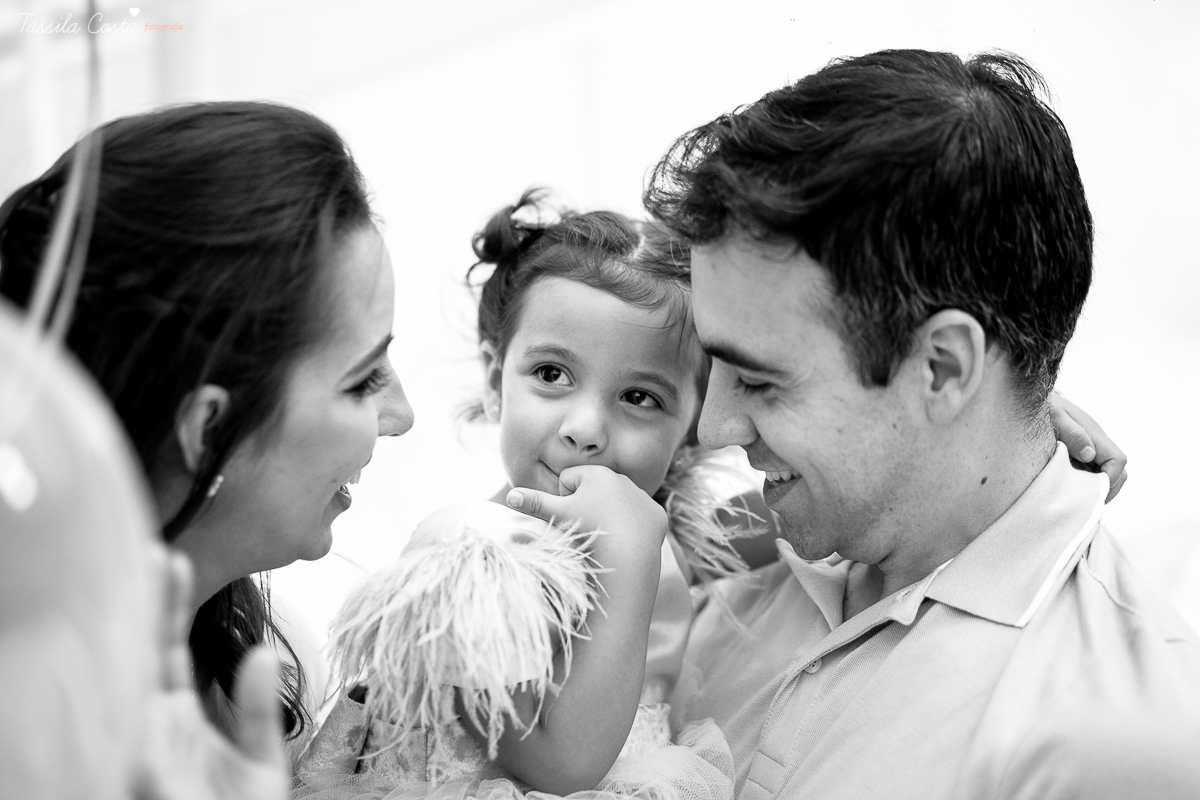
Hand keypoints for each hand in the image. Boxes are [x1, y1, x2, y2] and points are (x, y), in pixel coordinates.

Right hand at [135, 549, 287, 799]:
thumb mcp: (262, 765)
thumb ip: (258, 712)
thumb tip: (260, 655)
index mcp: (178, 716)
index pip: (169, 649)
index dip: (169, 605)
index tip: (176, 560)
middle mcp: (151, 725)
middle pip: (140, 654)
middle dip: (140, 605)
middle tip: (148, 551)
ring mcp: (139, 746)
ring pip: (123, 682)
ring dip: (124, 635)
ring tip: (126, 584)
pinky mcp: (138, 772)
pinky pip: (121, 732)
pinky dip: (117, 692)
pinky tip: (120, 653)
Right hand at [505, 465, 667, 570]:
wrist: (628, 556)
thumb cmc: (588, 531)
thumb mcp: (557, 516)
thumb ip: (534, 503)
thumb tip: (509, 495)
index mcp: (597, 473)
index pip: (569, 479)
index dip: (565, 499)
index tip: (572, 515)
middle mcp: (623, 478)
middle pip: (593, 490)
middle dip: (587, 505)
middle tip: (588, 526)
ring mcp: (642, 496)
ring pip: (616, 504)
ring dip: (609, 516)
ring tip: (607, 534)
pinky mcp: (657, 515)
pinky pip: (639, 518)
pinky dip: (633, 528)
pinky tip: (629, 539)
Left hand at [1050, 392, 1127, 502]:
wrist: (1028, 399)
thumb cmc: (1042, 407)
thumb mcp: (1054, 417)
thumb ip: (1073, 434)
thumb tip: (1089, 454)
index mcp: (1094, 434)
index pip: (1117, 461)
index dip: (1110, 480)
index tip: (1093, 493)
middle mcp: (1095, 441)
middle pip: (1117, 470)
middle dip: (1106, 489)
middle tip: (1085, 504)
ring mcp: (1088, 446)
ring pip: (1103, 471)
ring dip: (1094, 486)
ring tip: (1075, 499)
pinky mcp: (1077, 451)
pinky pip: (1088, 470)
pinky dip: (1083, 482)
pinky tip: (1066, 489)